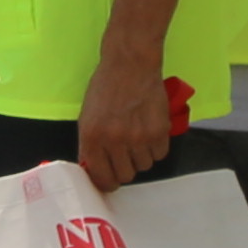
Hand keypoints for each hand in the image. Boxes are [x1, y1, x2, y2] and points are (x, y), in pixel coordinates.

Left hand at [76, 51, 179, 190]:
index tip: (108, 179)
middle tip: (123, 155)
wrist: (130, 64)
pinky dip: (155, 148)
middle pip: (125, 176)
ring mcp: (139, 137)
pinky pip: (160, 155)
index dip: (106, 182)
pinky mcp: (159, 131)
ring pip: (144, 167)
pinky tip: (149, 131)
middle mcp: (115, 140)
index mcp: (92, 137)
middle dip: (123, 169)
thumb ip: (90, 145)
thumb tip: (95, 169)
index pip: (101, 178)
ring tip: (136, 136)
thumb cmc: (105, 87)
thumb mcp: (87, 116)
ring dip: (140, 156)